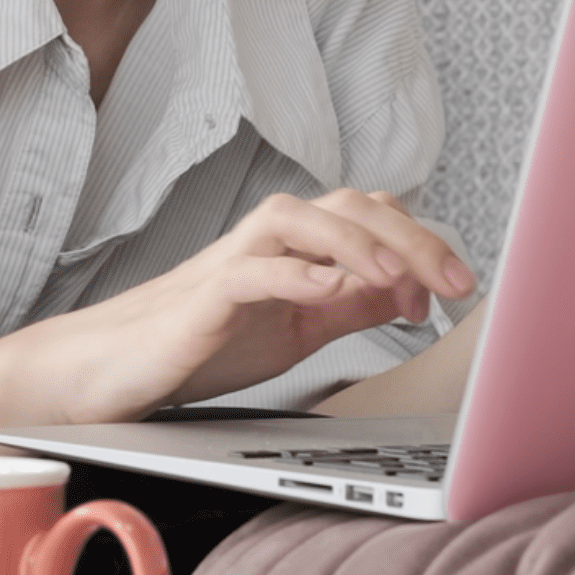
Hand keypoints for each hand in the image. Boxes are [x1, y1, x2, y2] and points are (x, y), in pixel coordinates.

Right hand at [9, 189, 476, 423]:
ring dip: (358, 243)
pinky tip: (329, 289)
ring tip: (398, 277)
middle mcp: (270, 239)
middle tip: (455, 283)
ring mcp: (235, 261)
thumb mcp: (299, 326)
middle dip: (413, 240)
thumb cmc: (201, 341)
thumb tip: (409, 289)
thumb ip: (350, 303)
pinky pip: (253, 271)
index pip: (373, 217)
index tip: (454, 290)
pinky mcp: (205, 295)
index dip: (423, 245)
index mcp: (298, 246)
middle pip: (350, 206)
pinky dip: (296, 274)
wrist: (120, 367)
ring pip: (302, 219)